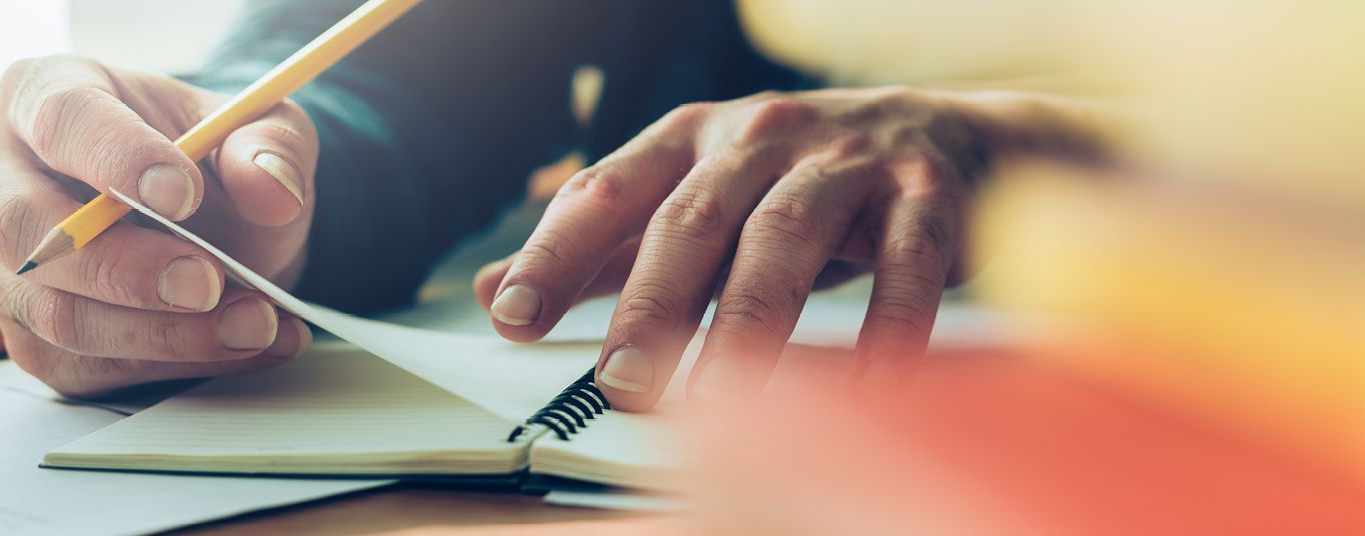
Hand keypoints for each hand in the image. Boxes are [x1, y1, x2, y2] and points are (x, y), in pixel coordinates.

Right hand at [0, 55, 318, 396]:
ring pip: (58, 314)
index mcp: (45, 94)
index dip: (118, 158)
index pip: (60, 120)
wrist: (217, 225)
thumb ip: (270, 148)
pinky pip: (89, 365)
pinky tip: (249, 346)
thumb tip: (273, 190)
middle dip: (125, 269)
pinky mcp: (31, 336)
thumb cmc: (214, 161)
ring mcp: (3, 266)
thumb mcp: (262, 132)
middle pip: (26, 232)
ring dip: (167, 332)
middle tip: (209, 284)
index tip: (183, 193)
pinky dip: (180, 363)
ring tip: (257, 322)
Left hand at [475, 87, 1051, 410]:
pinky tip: (866, 387)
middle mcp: (760, 138)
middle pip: (693, 220)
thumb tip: (494, 290)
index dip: (557, 251)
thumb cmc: (798, 180)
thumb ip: (602, 250)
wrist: (945, 137)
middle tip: (621, 380)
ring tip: (722, 396)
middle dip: (652, 304)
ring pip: (786, 237)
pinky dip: (887, 326)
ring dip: (749, 321)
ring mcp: (845, 160)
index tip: (514, 315)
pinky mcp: (924, 192)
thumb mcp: (693, 199)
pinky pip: (906, 262)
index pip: (610, 190)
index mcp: (690, 140)